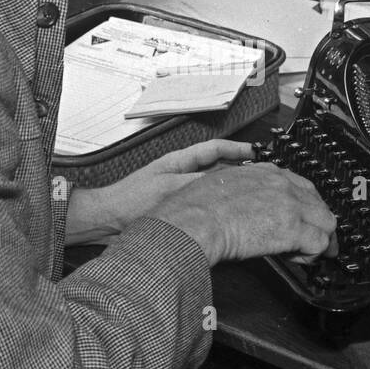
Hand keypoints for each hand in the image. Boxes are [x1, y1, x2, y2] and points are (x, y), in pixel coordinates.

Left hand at [63, 139, 254, 244]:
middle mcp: (182, 173)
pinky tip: (228, 212)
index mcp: (180, 161)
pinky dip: (219, 204)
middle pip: (217, 165)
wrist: (109, 220)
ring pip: (213, 184)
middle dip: (239, 167)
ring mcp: (181, 190)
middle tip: (259, 172)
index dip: (236, 148)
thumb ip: (197, 183)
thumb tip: (223, 181)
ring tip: (250, 191)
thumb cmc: (130, 201)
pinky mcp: (178, 207)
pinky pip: (205, 202)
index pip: (214, 148)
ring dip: (230, 186)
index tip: (255, 151)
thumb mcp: (169, 188)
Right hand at [146, 159, 337, 267]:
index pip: (302, 186)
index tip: (304, 219)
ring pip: (326, 223)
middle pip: (319, 204)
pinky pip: (319, 243)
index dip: (306, 206)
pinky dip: (312, 255)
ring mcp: (290, 205)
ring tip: (304, 253)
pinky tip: (298, 259)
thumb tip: (245, 208)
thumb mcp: (223, 186)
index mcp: (264, 172)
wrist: (195, 219)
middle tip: (311, 242)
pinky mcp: (292, 229)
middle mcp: (282, 184)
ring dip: (318, 240)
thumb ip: (241, 192)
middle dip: (317, 224)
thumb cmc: (197, 208)